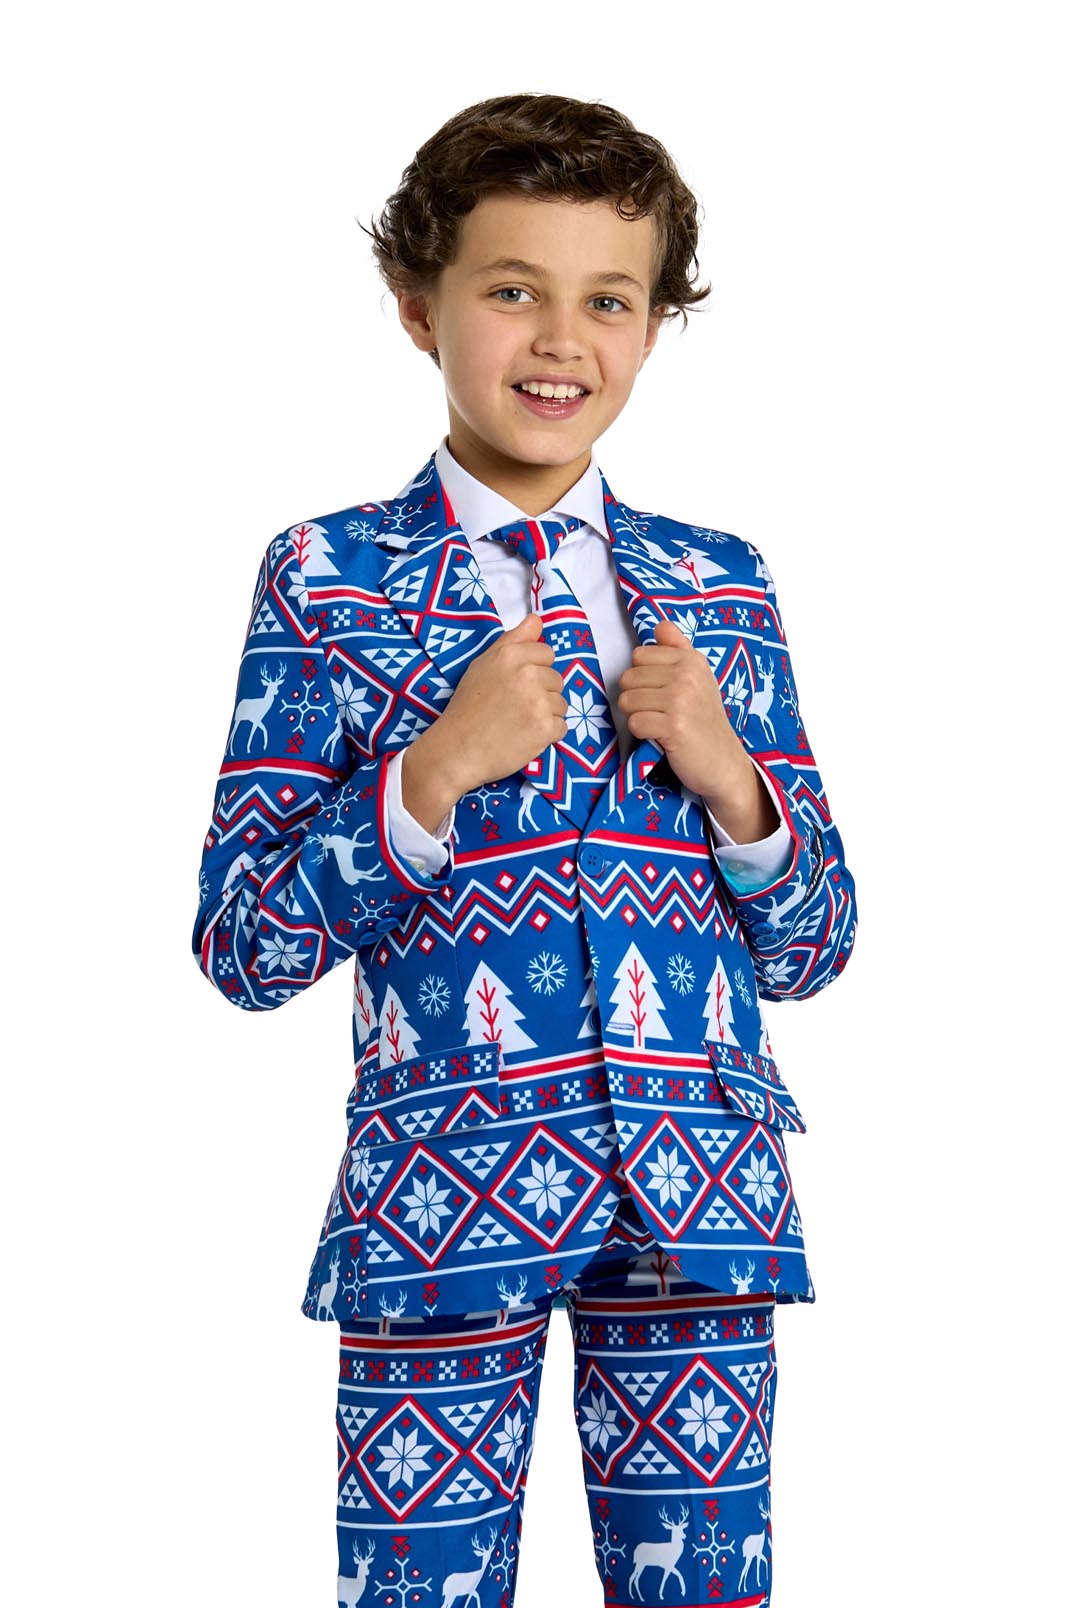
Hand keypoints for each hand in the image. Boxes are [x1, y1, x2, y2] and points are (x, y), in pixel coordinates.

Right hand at [435, 612, 567, 791]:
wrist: (458, 749)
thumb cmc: (468, 707)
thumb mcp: (484, 664)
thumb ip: (513, 640)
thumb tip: (537, 620)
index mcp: (511, 655)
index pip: (547, 653)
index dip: (534, 669)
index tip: (516, 684)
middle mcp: (528, 674)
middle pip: (557, 679)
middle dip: (542, 692)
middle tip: (515, 706)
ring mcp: (538, 702)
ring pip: (561, 704)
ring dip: (546, 714)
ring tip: (519, 722)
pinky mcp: (545, 728)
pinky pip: (562, 727)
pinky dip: (547, 735)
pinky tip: (526, 735)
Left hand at [617, 619, 779, 839]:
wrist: (723, 762)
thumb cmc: (705, 720)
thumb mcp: (698, 678)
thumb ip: (677, 649)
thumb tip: (660, 625)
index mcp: (691, 660)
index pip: (639, 656)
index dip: (642, 677)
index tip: (660, 692)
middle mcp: (687, 675)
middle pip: (628, 678)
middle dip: (637, 699)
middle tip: (660, 712)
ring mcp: (681, 700)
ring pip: (627, 701)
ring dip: (638, 717)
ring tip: (660, 724)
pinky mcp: (673, 726)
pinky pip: (634, 722)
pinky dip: (642, 734)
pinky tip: (660, 737)